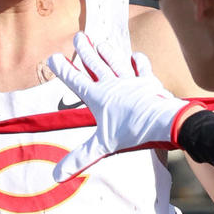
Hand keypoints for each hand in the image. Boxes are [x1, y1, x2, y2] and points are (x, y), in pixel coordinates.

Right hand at [48, 33, 191, 180]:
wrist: (161, 120)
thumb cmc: (131, 131)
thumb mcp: (102, 145)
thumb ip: (80, 158)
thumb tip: (57, 177)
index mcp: (98, 96)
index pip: (75, 80)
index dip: (63, 69)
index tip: (53, 57)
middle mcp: (112, 83)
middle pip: (94, 63)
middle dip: (84, 50)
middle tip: (78, 37)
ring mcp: (130, 79)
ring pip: (115, 61)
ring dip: (106, 51)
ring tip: (100, 41)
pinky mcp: (147, 80)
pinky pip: (141, 67)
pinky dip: (137, 61)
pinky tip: (135, 56)